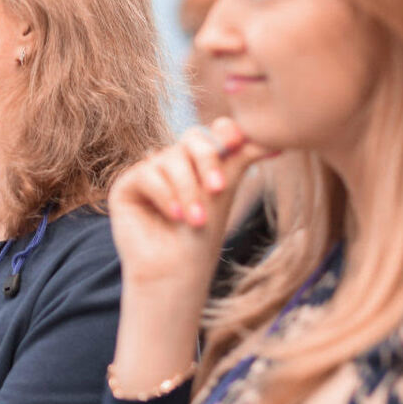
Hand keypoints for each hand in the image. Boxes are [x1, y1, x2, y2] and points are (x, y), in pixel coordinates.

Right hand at [108, 117, 273, 289]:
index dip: (223, 135)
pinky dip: (165, 195)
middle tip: (218, 189)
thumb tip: (277, 141)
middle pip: (191, 140)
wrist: (176, 269)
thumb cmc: (203, 237)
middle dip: (207, 161)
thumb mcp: (225, 189)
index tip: (237, 144)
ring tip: (196, 220)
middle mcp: (172, 163)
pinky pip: (147, 173)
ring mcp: (148, 172)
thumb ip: (241, 156)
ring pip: (170, 159)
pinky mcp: (126, 185)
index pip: (210, 133)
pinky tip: (174, 217)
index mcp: (198, 163)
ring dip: (187, 190)